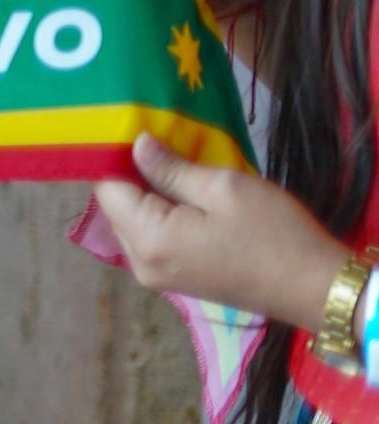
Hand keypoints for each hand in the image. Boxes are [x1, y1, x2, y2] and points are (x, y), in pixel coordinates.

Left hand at [92, 133, 358, 325]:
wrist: (317, 289)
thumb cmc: (273, 234)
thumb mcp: (223, 188)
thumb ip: (171, 168)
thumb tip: (135, 145)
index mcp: (147, 239)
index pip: (107, 188)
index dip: (120, 159)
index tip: (139, 134)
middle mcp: (140, 263)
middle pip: (117, 208)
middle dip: (135, 177)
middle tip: (167, 149)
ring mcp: (157, 276)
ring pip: (134, 223)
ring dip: (151, 197)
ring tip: (182, 171)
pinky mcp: (176, 281)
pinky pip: (153, 240)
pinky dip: (164, 217)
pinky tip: (190, 200)